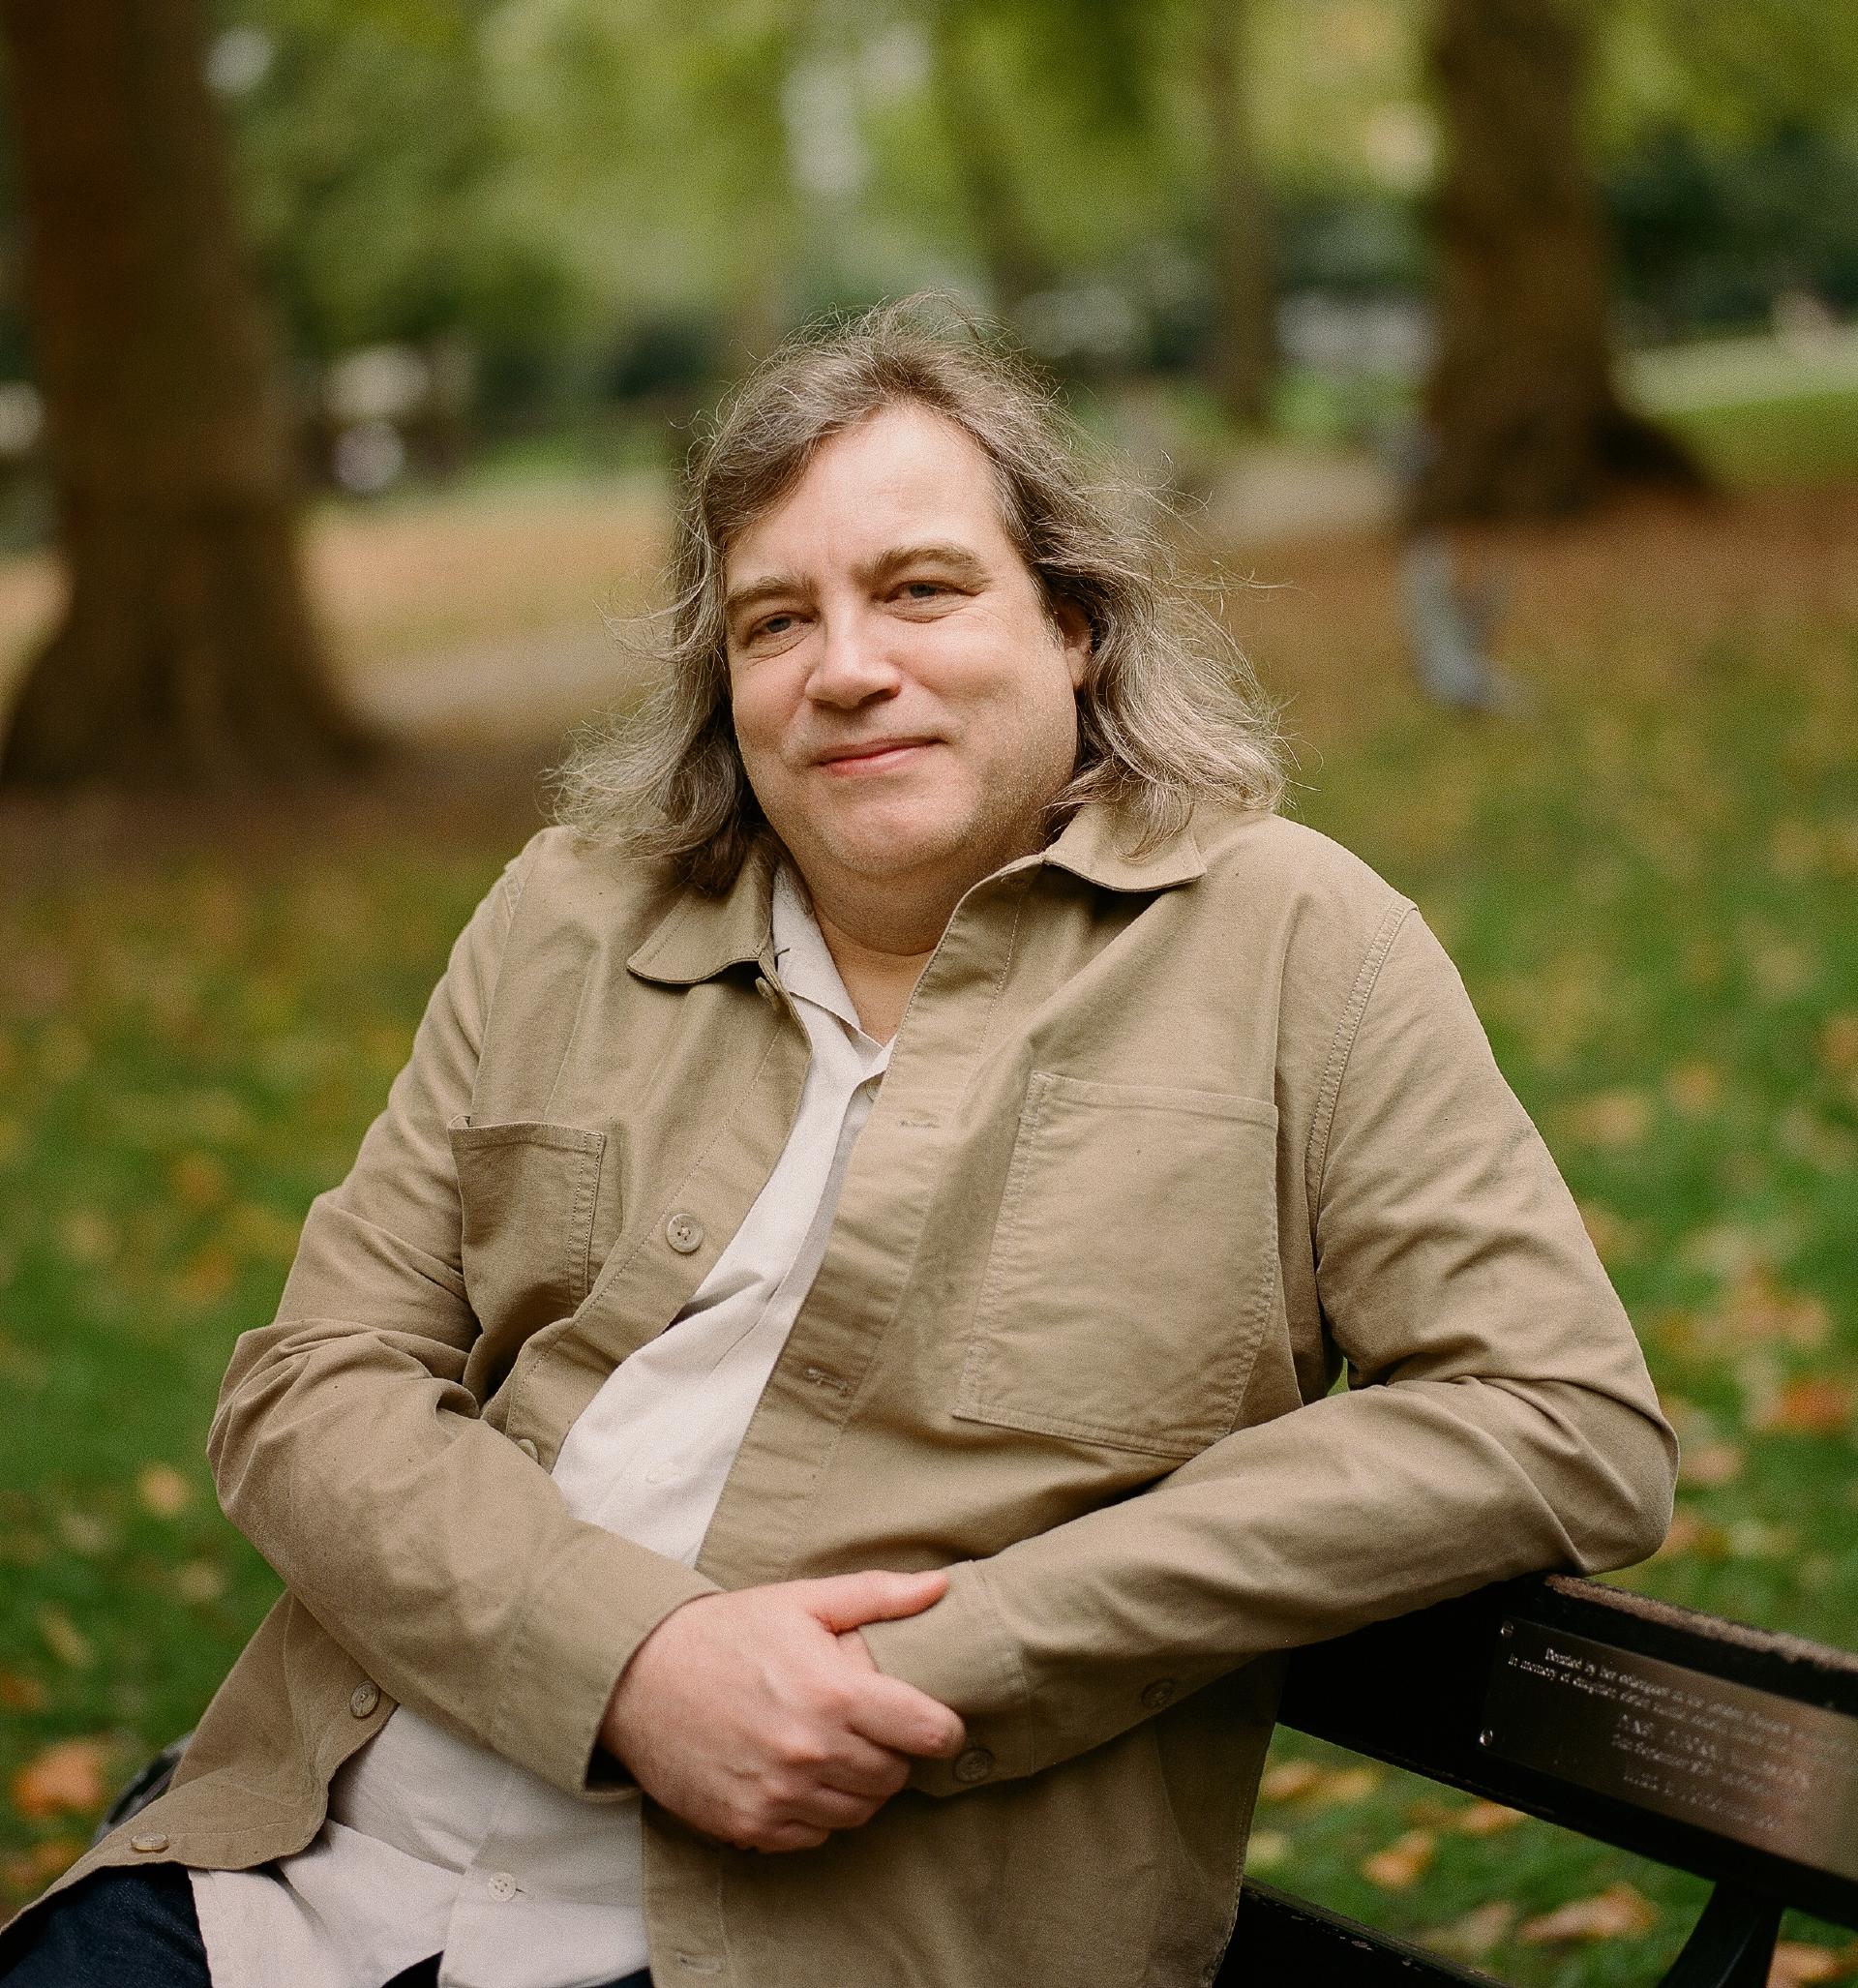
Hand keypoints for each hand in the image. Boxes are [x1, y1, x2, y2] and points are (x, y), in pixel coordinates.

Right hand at [599, 1568, 966, 1852]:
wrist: (639, 1678)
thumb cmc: (727, 1632)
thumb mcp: (802, 1600)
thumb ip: (877, 1595)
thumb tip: (940, 1587)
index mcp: (832, 1693)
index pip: (927, 1733)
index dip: (942, 1728)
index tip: (934, 1721)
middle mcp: (811, 1752)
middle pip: (895, 1777)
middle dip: (895, 1753)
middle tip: (872, 1727)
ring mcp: (779, 1796)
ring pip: (859, 1812)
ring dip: (858, 1785)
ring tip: (835, 1748)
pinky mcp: (749, 1826)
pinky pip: (814, 1836)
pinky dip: (818, 1812)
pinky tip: (800, 1775)